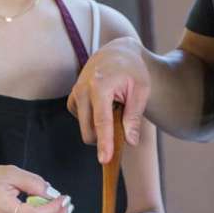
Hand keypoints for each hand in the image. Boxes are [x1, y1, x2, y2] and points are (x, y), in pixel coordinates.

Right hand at [67, 36, 149, 162]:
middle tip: (123, 121)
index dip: (104, 142)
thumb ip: (134, 117)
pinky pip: (81, 120)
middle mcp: (82, 89)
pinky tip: (105, 106)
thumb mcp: (141, 91)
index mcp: (100, 86)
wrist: (117, 52)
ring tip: (115, 107)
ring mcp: (75, 93)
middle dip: (105, 137)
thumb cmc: (132, 71)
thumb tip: (130, 142)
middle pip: (89, 130)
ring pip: (85, 127)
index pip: (102, 121)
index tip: (104, 160)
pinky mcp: (72, 98)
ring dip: (100, 127)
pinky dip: (93, 120)